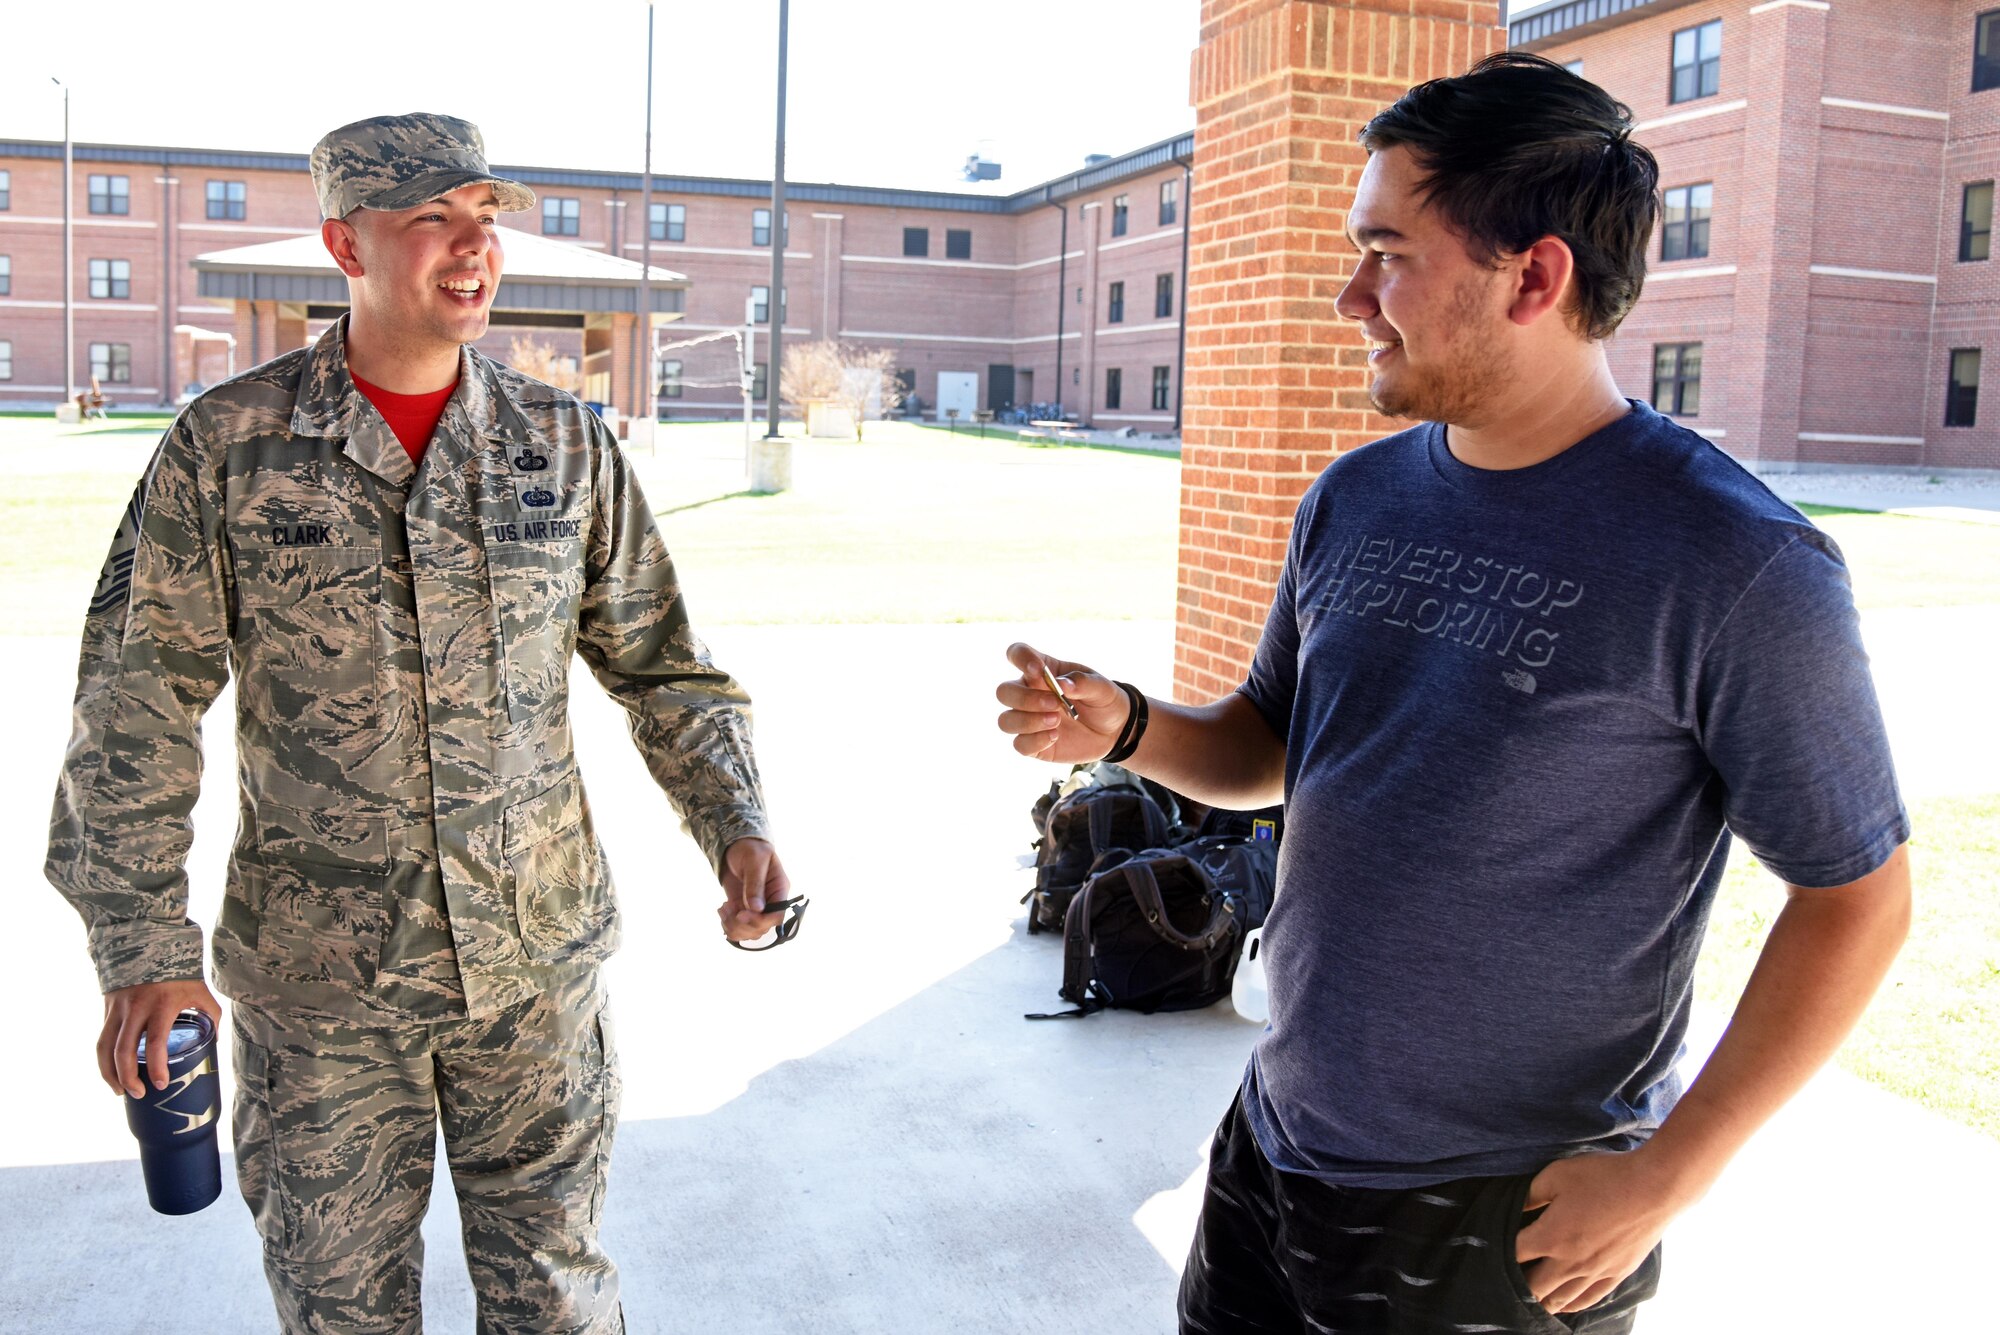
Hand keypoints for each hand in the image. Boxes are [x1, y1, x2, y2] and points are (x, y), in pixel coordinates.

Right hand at [98, 978, 221, 1097]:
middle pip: (123, 1051)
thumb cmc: (180, 971)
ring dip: (109, 1073)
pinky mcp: (108, 1008)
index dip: (156, 1067)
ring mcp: (118, 1008)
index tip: (160, 1084)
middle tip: (138, 1094)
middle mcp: (136, 1008)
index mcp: (162, 1005)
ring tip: (119, 1091)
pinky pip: (102, 1038)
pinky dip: (104, 1058)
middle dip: (128, 1078)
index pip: (155, 1043)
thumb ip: (211, 1013)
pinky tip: (112, 1072)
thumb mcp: (200, 990)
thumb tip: (214, 1039)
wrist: (150, 944)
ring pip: (105, 1047)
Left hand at [718, 838, 792, 942]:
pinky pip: (738, 928)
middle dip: (743, 924)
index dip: (761, 921)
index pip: (777, 916)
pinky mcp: (742, 909)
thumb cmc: (749, 848)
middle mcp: (770, 902)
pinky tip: (722, 909)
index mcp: (779, 890)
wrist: (736, 846)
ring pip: (750, 933)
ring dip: (733, 926)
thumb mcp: (754, 860)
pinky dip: (727, 924)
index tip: (742, 914)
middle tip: (729, 908)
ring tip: (724, 908)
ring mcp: (756, 908)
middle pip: (762, 928)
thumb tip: (756, 908)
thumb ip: (755, 883)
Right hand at [995, 642, 1131, 764]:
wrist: (1115, 731)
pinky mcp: (1033, 743)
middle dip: (1025, 699)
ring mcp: (1028, 720)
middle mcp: (1029, 694)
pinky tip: (1055, 736)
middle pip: (1004, 692)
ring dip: (1028, 721)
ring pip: (1005, 720)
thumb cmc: (1104, 701)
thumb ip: (1082, 682)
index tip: (1037, 669)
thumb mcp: (1102, 687)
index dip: (1020, 658)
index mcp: (1042, 672)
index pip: (1017, 654)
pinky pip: (1019, 744)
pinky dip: (1034, 741)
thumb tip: (1061, 683)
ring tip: (1057, 721)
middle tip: (1055, 704)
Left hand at [1516, 1148, 1691, 1313]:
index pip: (1514, 1254)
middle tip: (1504, 1279)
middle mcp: (1570, 1262)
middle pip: (1533, 1286)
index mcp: (1551, 1236)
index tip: (1491, 1248)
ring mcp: (1595, 1272)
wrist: (1654, 1188)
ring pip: (1560, 1299)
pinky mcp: (1616, 1274)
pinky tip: (1563, 1305)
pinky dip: (1571, 1305)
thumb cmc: (1604, 1176)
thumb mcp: (1557, 1174)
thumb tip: (1514, 1207)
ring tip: (1527, 1300)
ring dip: (1541, 1300)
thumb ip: (1531, 1194)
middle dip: (1516, 1283)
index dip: (1499, 1250)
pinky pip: (1588, 1299)